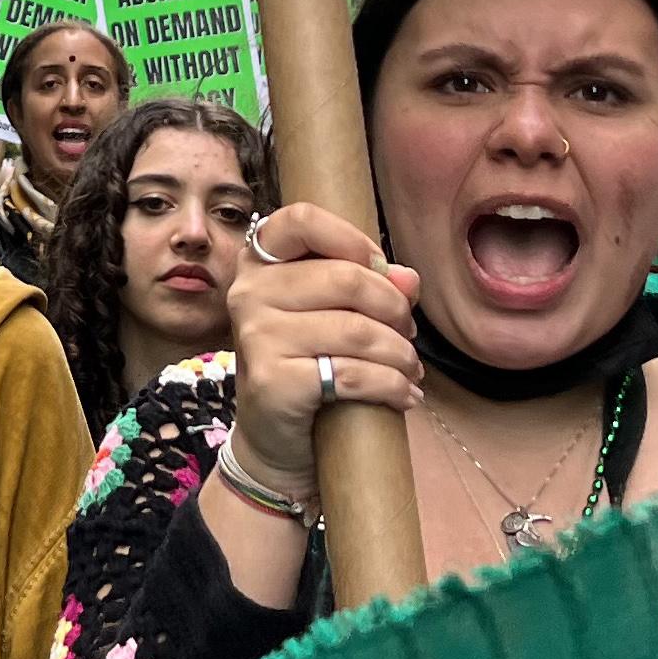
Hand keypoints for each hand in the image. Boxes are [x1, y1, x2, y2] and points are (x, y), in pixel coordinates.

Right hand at [225, 201, 422, 492]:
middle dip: (394, 308)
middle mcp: (249, 293)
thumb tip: (408, 278)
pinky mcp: (272, 381)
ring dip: (400, 354)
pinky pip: (352, 374)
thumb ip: (370, 286)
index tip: (377, 267)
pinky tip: (404, 395)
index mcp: (259, 263)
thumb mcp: (334, 315)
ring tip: (409, 368)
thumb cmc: (308, 363)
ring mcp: (257, 337)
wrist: (275, 439)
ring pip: (357, 331)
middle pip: (346, 279)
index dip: (352, 238)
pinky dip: (392, 386)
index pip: (302, 219)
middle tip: (407, 332)